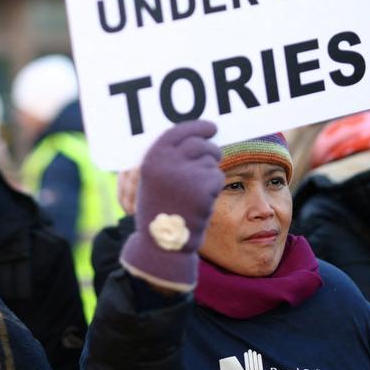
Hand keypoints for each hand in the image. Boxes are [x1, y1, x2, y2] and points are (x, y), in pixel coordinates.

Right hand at [119, 120, 222, 290]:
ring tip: (196, 192)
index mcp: (152, 159)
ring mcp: (185, 174)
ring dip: (209, 173)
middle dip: (211, 149)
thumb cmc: (160, 210)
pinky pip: (217, 177)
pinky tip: (201, 201)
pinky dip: (214, 188)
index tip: (211, 127)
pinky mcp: (202, 187)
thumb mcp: (154, 179)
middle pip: (199, 144)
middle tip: (215, 156)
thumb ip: (170, 159)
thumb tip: (198, 138)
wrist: (163, 242)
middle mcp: (167, 163)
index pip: (178, 132)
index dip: (196, 126)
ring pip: (210, 161)